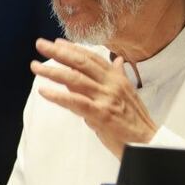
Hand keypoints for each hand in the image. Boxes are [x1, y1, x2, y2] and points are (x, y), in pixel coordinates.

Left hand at [31, 37, 156, 158]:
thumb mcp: (128, 93)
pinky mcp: (101, 114)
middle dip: (59, 52)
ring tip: (35, 67)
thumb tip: (115, 61)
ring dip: (52, 72)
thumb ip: (117, 76)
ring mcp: (106, 98)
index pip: (92, 58)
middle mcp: (111, 84)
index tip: (57, 42)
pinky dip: (58, 96)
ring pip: (75, 79)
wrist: (148, 142)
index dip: (73, 49)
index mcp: (117, 78)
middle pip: (81, 63)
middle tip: (40, 44)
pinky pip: (76, 102)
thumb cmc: (135, 120)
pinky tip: (44, 91)